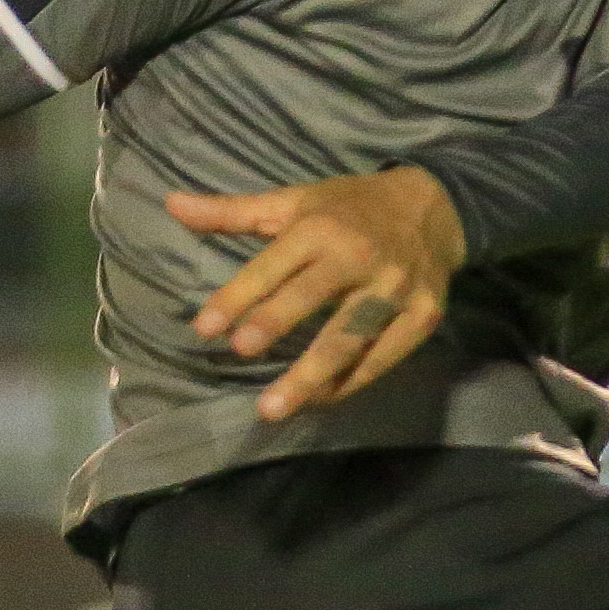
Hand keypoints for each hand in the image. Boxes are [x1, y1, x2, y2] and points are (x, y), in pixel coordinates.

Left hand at [175, 165, 466, 422]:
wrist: (436, 207)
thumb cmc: (350, 208)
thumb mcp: (294, 201)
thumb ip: (233, 212)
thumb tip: (172, 204)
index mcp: (321, 227)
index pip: (273, 264)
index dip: (238, 295)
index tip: (205, 328)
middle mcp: (358, 256)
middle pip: (312, 295)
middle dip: (276, 322)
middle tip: (241, 351)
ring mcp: (395, 289)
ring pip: (349, 337)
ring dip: (311, 375)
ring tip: (272, 408)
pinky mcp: (423, 316)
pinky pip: (383, 357)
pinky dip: (350, 382)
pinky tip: (319, 401)